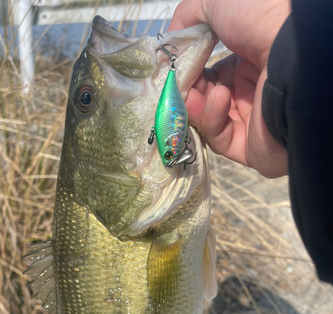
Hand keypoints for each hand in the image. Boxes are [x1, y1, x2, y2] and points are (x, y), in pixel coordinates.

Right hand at [169, 0, 289, 177]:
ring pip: (209, 122)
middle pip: (206, 100)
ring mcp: (253, 122)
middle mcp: (252, 92)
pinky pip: (222, 139)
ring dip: (196, 106)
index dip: (188, 73)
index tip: (169, 71)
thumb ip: (189, 17)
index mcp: (248, 62)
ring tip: (192, 94)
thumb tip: (169, 42)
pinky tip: (220, 99)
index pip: (210, 75)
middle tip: (173, 86)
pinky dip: (213, 120)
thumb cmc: (261, 20)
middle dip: (186, 92)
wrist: (294, 53)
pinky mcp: (252, 149)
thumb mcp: (217, 2)